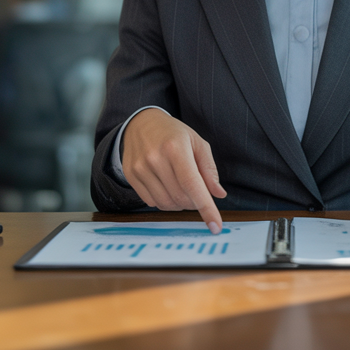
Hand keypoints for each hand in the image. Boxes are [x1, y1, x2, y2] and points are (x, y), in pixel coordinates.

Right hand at [121, 108, 226, 232]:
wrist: (141, 123)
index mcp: (175, 148)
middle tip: (198, 193)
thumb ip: (209, 170)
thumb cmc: (173, 133)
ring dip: (180, 204)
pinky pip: (152, 202)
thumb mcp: (197, 143)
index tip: (216, 226)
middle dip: (195, 202)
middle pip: (181, 197)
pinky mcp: (131, 176)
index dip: (206, 208)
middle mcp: (155, 158)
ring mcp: (140, 168)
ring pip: (166, 204)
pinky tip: (167, 186)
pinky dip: (165, 201)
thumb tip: (218, 195)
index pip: (192, 185)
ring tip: (182, 188)